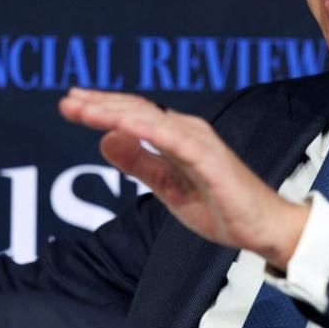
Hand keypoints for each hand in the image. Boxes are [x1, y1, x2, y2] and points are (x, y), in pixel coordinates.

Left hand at [59, 88, 308, 268]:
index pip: (133, 115)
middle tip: (66, 101)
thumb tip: (104, 140)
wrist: (262, 226)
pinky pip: (172, 140)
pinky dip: (145, 130)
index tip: (70, 104)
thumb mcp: (167, 187)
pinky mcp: (209, 159)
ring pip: (149, 119)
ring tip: (83, 109)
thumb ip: (139, 163)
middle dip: (99, 105)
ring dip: (114, 112)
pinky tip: (120, 125)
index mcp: (177, 136)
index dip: (101, 108)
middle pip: (136, 110)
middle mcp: (187, 131)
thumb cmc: (220, 205)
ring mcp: (198, 142)